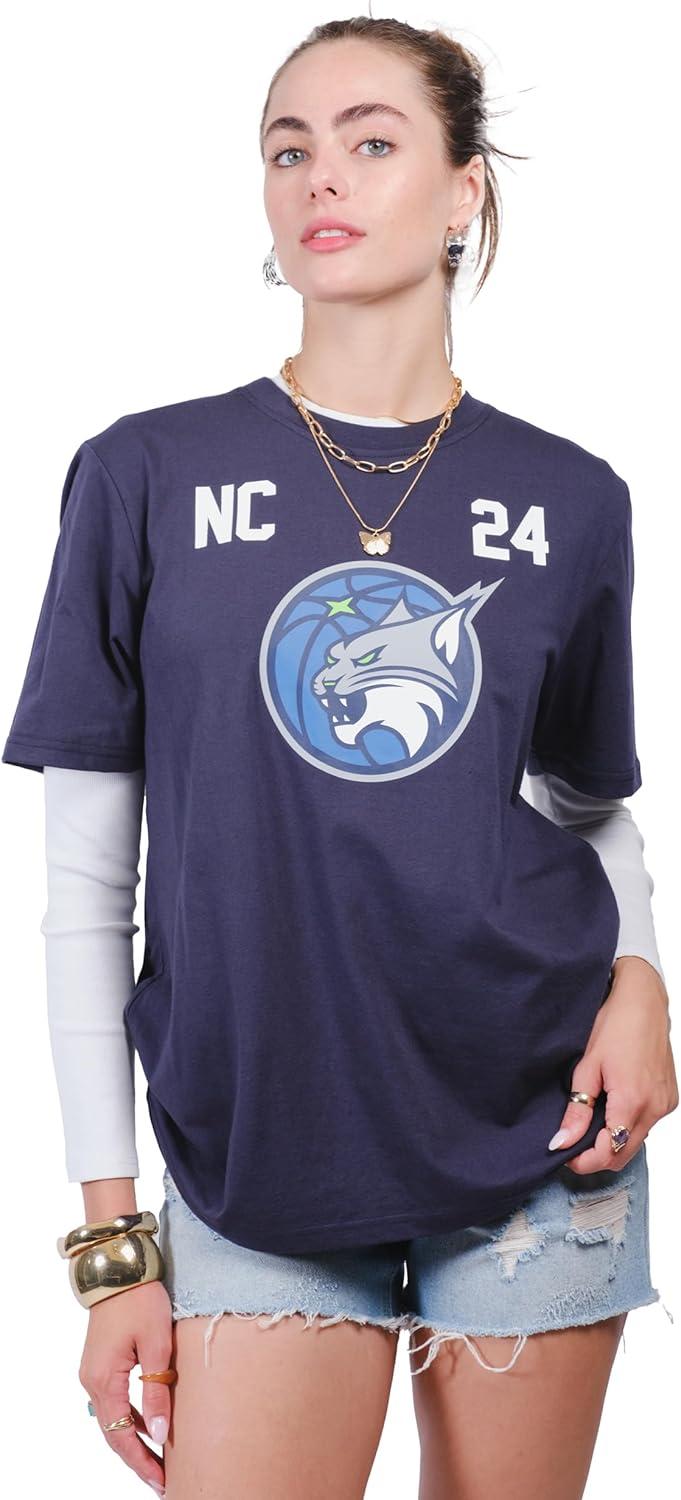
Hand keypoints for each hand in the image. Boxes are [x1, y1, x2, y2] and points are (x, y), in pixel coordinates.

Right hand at [79, 1277, 173, 1493]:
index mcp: (103, 1380)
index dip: (141, 1461)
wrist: (118, 1267)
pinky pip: (114, 1399)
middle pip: (113, 1432)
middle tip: (162, 1480)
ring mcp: (94, 1371)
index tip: (161, 1481)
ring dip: (133, 1439)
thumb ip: (157, 1392)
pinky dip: (130, 1417)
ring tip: (158, 1459)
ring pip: (112, 1417)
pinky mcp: (101, 1361)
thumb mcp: (156, 1346)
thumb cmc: (139, 1300)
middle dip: (137, 1458)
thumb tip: (159, 1434)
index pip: (121, 1435)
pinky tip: (148, 1425)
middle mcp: (92, 1381)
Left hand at [548, 957, 678, 1172]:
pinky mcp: (669, 1098)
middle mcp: (654, 1108)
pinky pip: (647, 1125)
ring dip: (613, 1141)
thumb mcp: (587, 1066)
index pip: (609, 1153)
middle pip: (624, 1154)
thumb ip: (577, 1109)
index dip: (584, 1161)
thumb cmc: (614, 1025)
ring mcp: (665, 1104)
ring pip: (636, 1142)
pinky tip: (611, 1107)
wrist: (644, 1001)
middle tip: (572, 1141)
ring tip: (589, 1121)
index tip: (564, 1153)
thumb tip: (561, 1141)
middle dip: (597, 1155)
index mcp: (632, 1102)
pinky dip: (627, 1125)